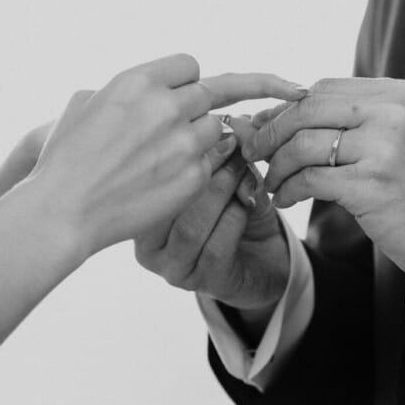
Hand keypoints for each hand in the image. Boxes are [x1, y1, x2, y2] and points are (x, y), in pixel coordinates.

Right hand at [31, 55, 305, 258]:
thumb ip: (120, 91)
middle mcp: (166, 105)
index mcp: (137, 81)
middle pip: (218, 91)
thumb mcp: (84, 106)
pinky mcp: (194, 177)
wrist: (64, 210)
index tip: (192, 90)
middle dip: (237, 97)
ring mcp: (184, 142)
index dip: (188, 80)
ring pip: (221, 130)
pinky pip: (216, 165)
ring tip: (183, 159)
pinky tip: (183, 183)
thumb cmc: (64, 160)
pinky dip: (208, 172)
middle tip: (290, 89)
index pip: (189, 65)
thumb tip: (137, 90)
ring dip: (211, 140)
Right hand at [134, 116, 289, 315]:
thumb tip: (237, 120)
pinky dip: (235, 218)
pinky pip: (216, 248)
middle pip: (167, 204)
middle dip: (202, 169)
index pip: (148, 182)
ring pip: (191, 227)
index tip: (210, 128)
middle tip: (231, 146)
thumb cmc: (235, 213)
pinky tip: (248, 201)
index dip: (181, 152)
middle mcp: (149, 246)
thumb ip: (227, 150)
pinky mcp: (203, 283)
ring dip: (220, 192)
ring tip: (241, 169)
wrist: (263, 259)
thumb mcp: (229, 175)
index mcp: (140, 215)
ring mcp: (174, 268)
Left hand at [247, 78, 404, 276]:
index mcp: (396, 94)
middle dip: (272, 132)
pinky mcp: (371, 186)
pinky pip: (309, 179)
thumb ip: (345, 120)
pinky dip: (288, 189)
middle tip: (255, 153)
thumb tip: (273, 113)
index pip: (324, 88)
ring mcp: (383, 149)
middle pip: (308, 110)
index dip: (286, 106)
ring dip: (278, 165)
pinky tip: (284, 198)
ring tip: (271, 181)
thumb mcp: (391, 138)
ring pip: (303, 145)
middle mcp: (392, 114)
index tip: (265, 126)